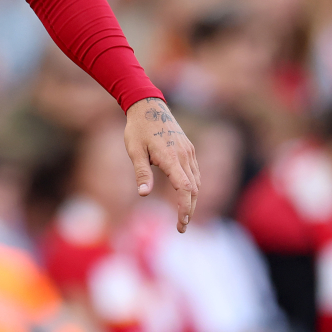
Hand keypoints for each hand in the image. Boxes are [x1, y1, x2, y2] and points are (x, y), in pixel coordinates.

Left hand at [124, 97, 199, 232]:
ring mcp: (189, 151)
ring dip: (192, 199)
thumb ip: (141, 172)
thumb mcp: (134, 150)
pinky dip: (193, 186)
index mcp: (171, 157)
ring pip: (197, 181)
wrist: (148, 105)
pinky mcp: (189, 148)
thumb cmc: (137, 128)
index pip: (184, 189)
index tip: (181, 223)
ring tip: (184, 215)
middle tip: (181, 227)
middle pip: (194, 189)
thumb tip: (144, 194)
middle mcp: (184, 155)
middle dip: (190, 209)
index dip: (185, 208)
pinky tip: (186, 194)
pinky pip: (195, 172)